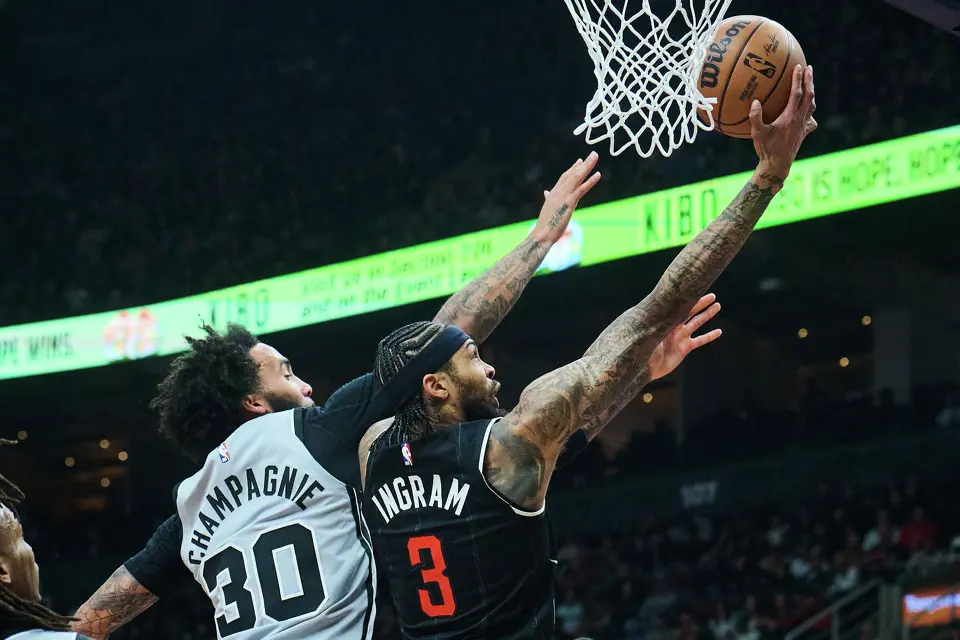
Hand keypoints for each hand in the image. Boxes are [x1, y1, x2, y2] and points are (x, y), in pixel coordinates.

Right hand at [530, 152, 600, 245]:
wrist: (541, 234)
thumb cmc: (545, 225)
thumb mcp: (548, 209)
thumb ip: (549, 198)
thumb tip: (546, 192)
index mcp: (553, 193)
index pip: (564, 177)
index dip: (573, 169)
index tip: (580, 161)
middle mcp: (558, 191)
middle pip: (572, 174)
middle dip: (583, 164)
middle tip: (593, 154)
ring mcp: (564, 196)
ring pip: (577, 178)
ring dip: (587, 167)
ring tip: (595, 157)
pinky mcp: (569, 203)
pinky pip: (581, 189)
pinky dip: (590, 181)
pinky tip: (598, 175)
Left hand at [648, 293, 721, 380]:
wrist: (645, 367)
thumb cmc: (642, 349)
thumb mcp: (648, 334)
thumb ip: (656, 324)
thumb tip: (659, 311)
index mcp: (664, 321)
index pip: (678, 306)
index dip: (687, 298)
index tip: (696, 288)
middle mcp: (674, 326)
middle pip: (690, 311)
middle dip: (700, 303)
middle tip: (712, 295)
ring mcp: (680, 337)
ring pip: (697, 323)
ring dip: (707, 314)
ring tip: (717, 306)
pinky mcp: (685, 348)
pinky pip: (700, 340)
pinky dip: (709, 336)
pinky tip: (719, 332)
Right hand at [750, 64, 816, 182]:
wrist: (777, 166)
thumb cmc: (766, 149)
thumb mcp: (757, 133)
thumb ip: (755, 117)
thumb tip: (755, 101)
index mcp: (790, 117)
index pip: (797, 94)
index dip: (798, 79)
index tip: (798, 66)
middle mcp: (800, 120)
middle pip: (809, 96)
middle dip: (810, 81)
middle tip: (809, 68)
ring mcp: (803, 127)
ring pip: (812, 106)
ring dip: (812, 93)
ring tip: (809, 85)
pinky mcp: (803, 133)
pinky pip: (811, 119)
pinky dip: (810, 112)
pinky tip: (807, 112)